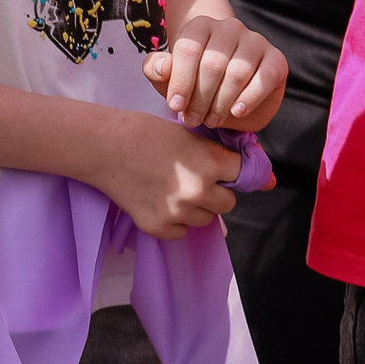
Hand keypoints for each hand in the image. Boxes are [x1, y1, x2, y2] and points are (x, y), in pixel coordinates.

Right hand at [81, 110, 242, 238]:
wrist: (102, 146)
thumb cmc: (142, 132)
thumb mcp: (186, 134)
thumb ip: (216, 154)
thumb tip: (262, 178)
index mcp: (209, 163)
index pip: (242, 174)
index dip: (230, 168)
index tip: (221, 167)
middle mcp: (198, 191)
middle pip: (228, 203)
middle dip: (216, 191)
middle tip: (193, 177)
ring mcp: (178, 212)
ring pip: (206, 219)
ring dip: (196, 207)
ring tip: (172, 187)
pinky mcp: (159, 227)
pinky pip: (182, 231)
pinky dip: (175, 220)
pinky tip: (158, 199)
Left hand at [144, 12, 287, 130]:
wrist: (229, 88)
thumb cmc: (194, 80)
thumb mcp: (169, 78)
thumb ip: (157, 70)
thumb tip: (163, 67)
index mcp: (201, 25)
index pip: (188, 49)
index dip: (180, 81)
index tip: (175, 107)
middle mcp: (230, 27)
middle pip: (213, 63)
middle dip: (200, 98)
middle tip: (193, 120)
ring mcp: (255, 41)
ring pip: (237, 73)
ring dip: (222, 102)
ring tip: (211, 119)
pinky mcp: (276, 59)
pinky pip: (265, 78)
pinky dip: (250, 98)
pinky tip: (236, 111)